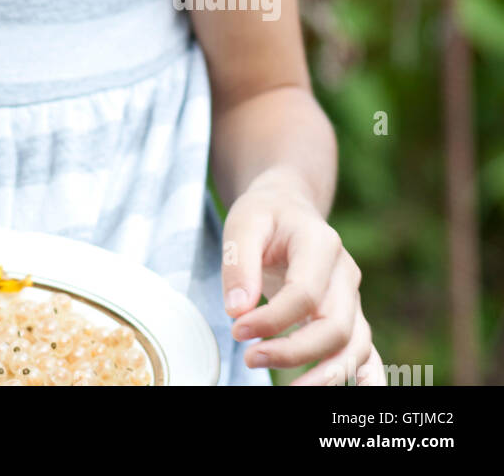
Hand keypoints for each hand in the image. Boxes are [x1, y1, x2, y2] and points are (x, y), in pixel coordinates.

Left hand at [221, 170, 384, 384]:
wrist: (289, 207)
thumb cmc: (266, 215)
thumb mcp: (244, 222)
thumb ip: (238, 263)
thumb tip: (237, 311)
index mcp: (321, 243)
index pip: (304, 293)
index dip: (271, 319)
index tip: (237, 329)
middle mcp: (346, 274)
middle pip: (334, 326)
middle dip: (294, 352)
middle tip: (250, 358)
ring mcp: (353, 298)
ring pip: (354, 347)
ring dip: (325, 376)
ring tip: (288, 391)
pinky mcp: (351, 316)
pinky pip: (367, 353)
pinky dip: (365, 379)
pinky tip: (357, 397)